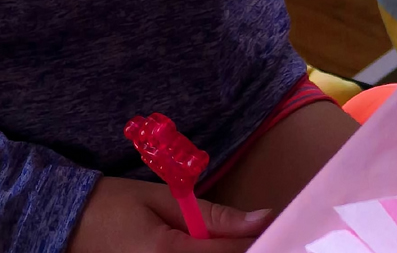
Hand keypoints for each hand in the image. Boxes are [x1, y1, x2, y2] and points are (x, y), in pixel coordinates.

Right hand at [69, 177, 270, 250]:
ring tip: (234, 241)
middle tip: (260, 236)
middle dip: (240, 250)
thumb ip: (213, 215)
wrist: (69, 223)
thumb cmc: (115, 204)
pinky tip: (211, 247)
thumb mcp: (165, 198)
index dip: (257, 242)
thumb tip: (263, 218)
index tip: (278, 228)